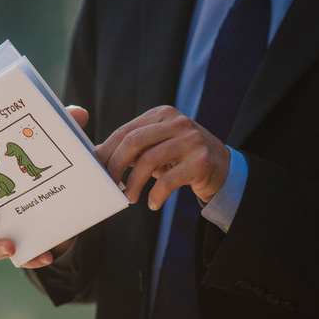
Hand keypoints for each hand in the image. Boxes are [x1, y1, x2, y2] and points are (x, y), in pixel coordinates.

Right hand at [0, 105, 88, 267]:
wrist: (76, 198)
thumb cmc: (55, 165)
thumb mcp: (62, 142)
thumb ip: (67, 126)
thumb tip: (78, 115)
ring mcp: (10, 227)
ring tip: (9, 245)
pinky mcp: (29, 243)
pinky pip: (24, 257)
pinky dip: (32, 258)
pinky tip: (45, 255)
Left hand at [95, 105, 230, 209]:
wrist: (223, 170)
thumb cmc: (180, 159)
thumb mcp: (156, 147)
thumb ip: (131, 148)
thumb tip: (96, 154)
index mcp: (162, 114)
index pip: (126, 131)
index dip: (107, 151)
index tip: (96, 170)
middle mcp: (178, 122)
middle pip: (134, 142)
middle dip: (116, 166)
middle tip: (109, 185)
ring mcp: (192, 140)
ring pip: (148, 160)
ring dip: (134, 184)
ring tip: (129, 198)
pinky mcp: (201, 161)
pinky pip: (169, 180)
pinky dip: (156, 195)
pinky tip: (152, 203)